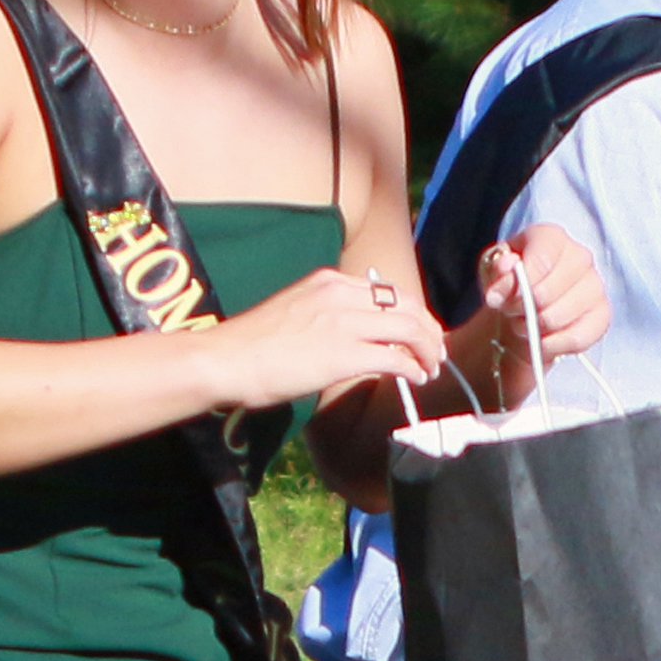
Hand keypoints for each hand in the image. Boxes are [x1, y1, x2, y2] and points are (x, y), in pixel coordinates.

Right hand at [222, 259, 452, 414]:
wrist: (225, 359)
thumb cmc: (251, 345)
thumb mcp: (296, 313)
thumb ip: (327, 318)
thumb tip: (353, 341)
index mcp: (329, 282)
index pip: (387, 290)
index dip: (411, 312)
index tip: (419, 331)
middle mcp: (341, 294)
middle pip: (406, 304)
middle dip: (428, 329)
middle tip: (435, 351)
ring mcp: (344, 322)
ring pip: (408, 327)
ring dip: (427, 349)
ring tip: (431, 366)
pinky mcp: (344, 353)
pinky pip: (395, 357)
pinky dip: (412, 368)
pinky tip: (415, 379)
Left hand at [452, 229, 612, 408]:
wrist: (527, 306)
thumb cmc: (512, 283)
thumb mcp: (494, 271)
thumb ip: (497, 268)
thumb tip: (506, 268)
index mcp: (552, 238)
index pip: (541, 259)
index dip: (519, 284)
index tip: (502, 298)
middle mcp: (580, 257)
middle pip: (546, 292)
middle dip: (522, 309)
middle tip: (512, 312)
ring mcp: (595, 286)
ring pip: (558, 317)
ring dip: (534, 328)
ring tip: (525, 323)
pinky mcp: (602, 316)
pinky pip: (577, 338)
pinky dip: (552, 345)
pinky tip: (542, 339)